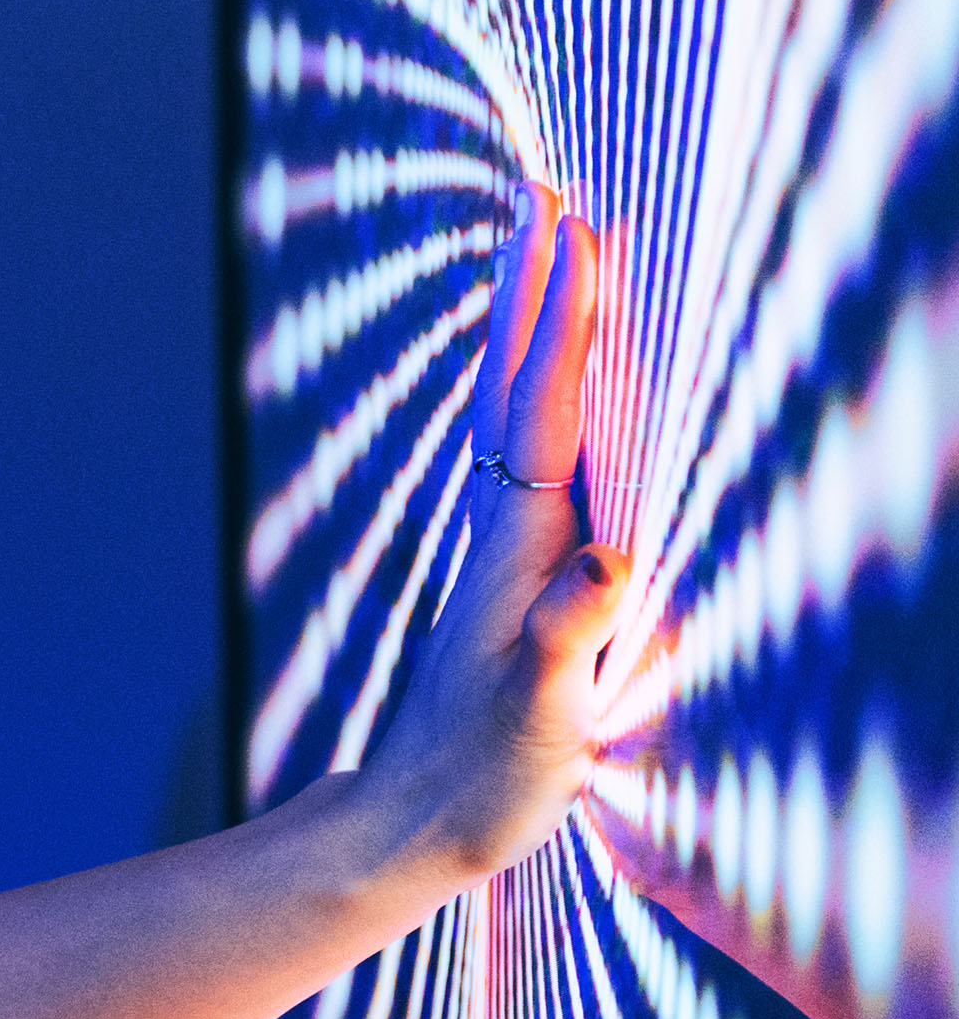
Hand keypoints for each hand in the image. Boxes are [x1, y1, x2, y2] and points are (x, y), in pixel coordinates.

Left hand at [353, 186, 632, 887]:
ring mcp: (504, 549)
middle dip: (537, 289)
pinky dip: (542, 394)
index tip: (574, 233)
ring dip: (532, 327)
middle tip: (549, 192)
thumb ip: (568, 636)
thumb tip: (604, 560)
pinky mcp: (512, 576)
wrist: (413, 825)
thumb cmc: (481, 781)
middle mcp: (502, 532)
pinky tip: (553, 380)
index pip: (543, 409)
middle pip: (518, 385)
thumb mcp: (541, 717)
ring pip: (517, 410)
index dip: (563, 322)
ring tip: (544, 248)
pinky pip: (531, 454)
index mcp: (515, 548)